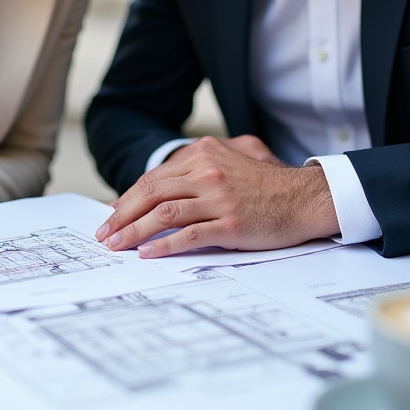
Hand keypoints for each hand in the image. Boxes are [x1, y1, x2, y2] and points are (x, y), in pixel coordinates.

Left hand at [95, 136, 338, 257]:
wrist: (305, 198)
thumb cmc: (265, 186)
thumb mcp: (228, 163)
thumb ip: (195, 172)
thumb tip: (156, 195)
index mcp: (202, 154)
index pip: (153, 178)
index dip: (127, 200)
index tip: (112, 217)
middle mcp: (206, 171)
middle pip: (150, 193)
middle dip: (121, 216)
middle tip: (105, 235)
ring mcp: (218, 197)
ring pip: (163, 214)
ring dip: (134, 232)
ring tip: (117, 246)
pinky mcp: (230, 222)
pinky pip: (188, 235)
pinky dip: (164, 245)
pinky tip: (148, 254)